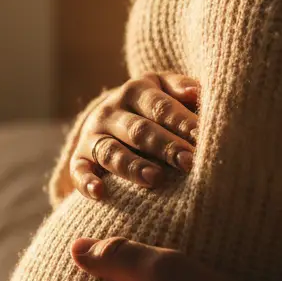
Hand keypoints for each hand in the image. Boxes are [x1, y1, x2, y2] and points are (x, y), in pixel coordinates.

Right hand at [72, 72, 200, 199]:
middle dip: (164, 146)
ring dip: (132, 166)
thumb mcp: (164, 88)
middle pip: (138, 130)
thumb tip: (197, 92)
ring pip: (111, 152)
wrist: (110, 114)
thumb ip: (181, 87)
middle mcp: (110, 112)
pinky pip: (79, 171)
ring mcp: (92, 136)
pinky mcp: (79, 159)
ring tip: (156, 179)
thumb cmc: (152, 105)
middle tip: (188, 162)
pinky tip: (99, 192)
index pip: (160, 107)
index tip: (203, 138)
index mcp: (135, 91)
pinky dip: (86, 182)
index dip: (182, 123)